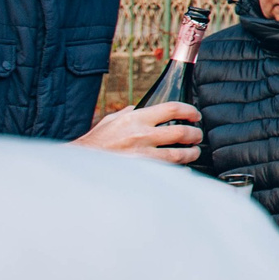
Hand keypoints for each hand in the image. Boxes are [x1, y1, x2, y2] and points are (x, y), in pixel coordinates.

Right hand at [80, 101, 202, 162]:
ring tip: (193, 152)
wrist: (81, 164)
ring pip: (178, 154)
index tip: (194, 115)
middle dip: (195, 134)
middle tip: (197, 135)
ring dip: (191, 153)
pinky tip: (183, 169)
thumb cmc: (96, 142)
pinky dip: (179, 170)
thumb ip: (127, 113)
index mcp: (135, 119)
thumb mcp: (110, 121)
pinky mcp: (141, 172)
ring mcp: (142, 155)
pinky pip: (168, 171)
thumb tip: (137, 107)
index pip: (171, 109)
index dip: (189, 111)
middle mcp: (141, 135)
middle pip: (180, 132)